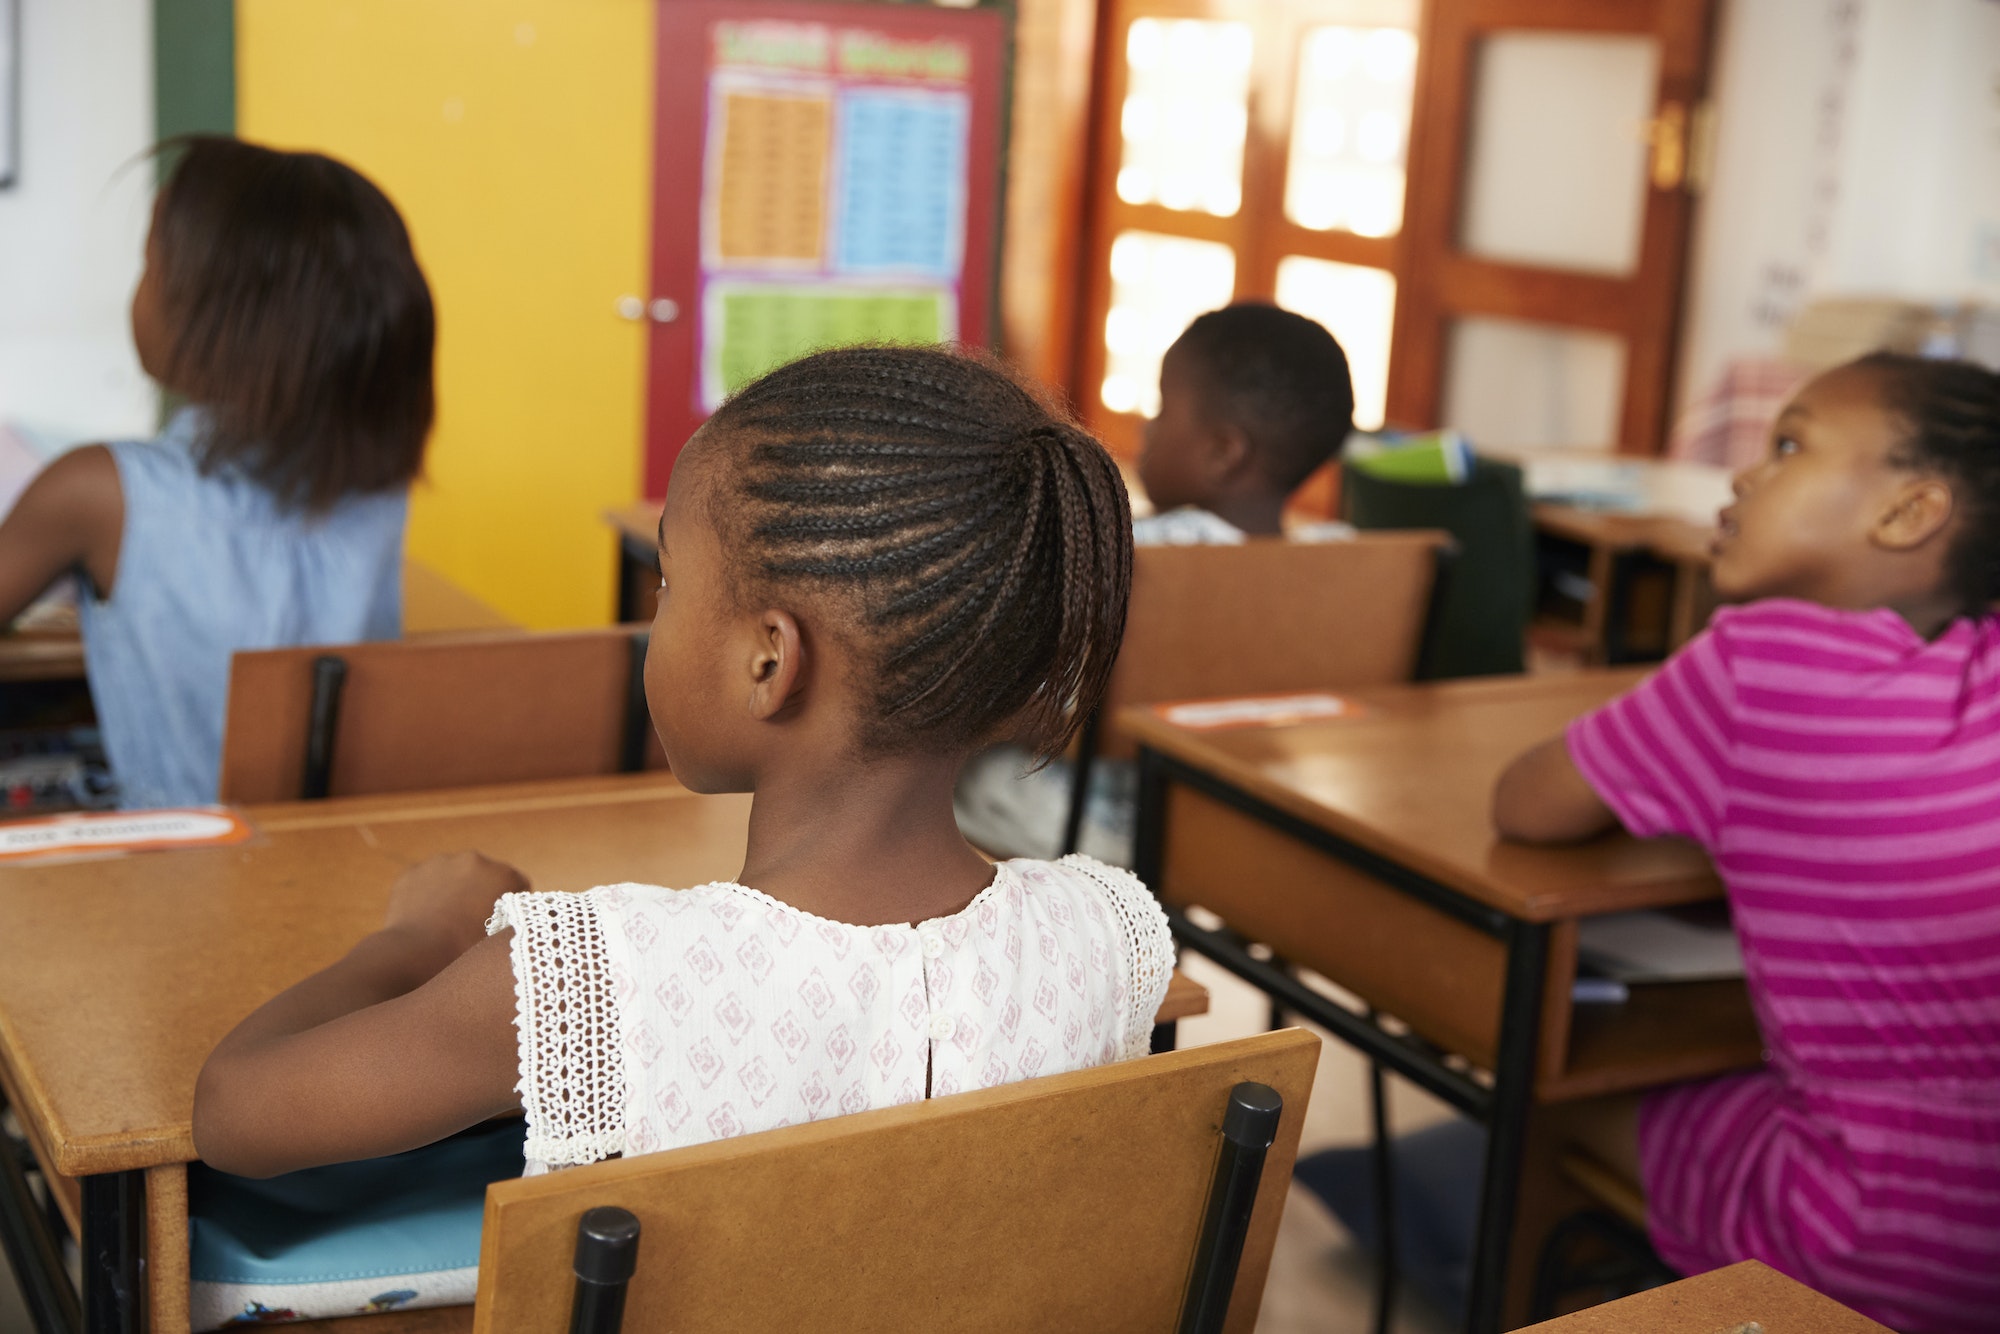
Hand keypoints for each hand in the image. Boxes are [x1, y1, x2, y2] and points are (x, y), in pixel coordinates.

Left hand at [382, 851, 529, 967]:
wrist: (412, 956)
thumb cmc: (464, 954)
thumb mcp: (502, 940)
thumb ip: (515, 922)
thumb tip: (517, 919)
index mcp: (502, 875)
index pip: (519, 885)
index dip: (514, 907)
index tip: (502, 926)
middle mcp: (473, 860)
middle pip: (486, 876)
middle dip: (482, 894)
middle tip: (472, 925)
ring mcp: (439, 862)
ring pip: (454, 876)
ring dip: (455, 891)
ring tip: (445, 923)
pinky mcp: (412, 872)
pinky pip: (428, 881)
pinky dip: (429, 895)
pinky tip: (426, 918)